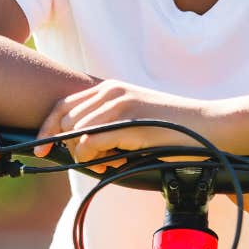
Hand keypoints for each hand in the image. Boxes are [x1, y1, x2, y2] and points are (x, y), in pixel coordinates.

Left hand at [34, 79, 208, 172]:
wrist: (207, 126)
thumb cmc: (171, 130)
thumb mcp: (133, 120)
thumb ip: (106, 125)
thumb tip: (75, 147)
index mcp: (110, 88)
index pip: (62, 105)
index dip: (46, 128)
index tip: (42, 150)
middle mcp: (111, 91)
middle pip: (65, 121)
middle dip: (72, 147)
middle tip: (103, 160)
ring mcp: (120, 104)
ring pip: (75, 134)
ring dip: (89, 156)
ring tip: (117, 160)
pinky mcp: (128, 121)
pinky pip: (90, 143)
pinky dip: (98, 158)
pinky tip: (122, 160)